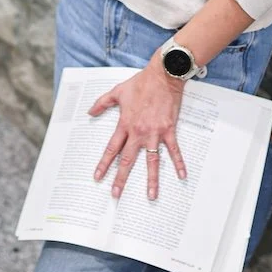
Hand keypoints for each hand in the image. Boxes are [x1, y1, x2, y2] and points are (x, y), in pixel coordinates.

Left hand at [88, 61, 186, 200]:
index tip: (98, 177)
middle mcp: (138, 132)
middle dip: (121, 179)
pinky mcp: (169, 130)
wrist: (162, 75)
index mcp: (125, 124)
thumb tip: (89, 112)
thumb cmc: (140, 82)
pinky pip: (174, 150)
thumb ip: (102, 103)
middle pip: (128, 160)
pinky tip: (182, 176)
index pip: (112, 149)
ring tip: (151, 196)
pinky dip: (178, 163)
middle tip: (116, 195)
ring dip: (151, 180)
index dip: (104, 164)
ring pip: (152, 161)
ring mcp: (154, 132)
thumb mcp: (117, 91)